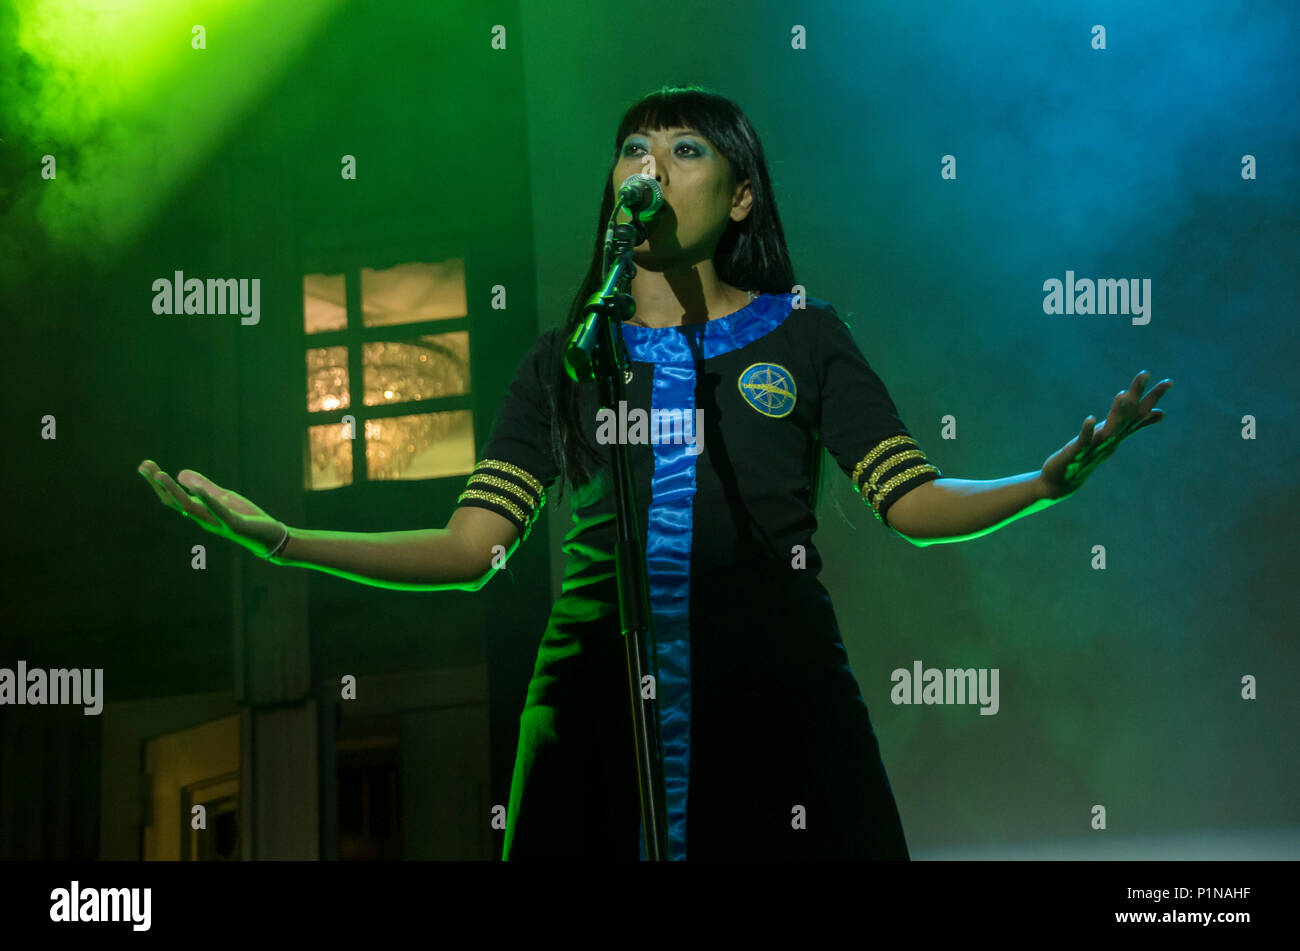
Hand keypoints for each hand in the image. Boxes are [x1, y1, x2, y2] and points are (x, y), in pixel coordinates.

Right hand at [137, 460, 287, 557]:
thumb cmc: (245, 517)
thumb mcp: (223, 497)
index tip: (143, 464)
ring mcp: (216, 523)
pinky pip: (217, 512)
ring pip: (190, 508)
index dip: (157, 482)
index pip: (172, 496)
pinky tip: (198, 488)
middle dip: (158, 485)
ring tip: (161, 475)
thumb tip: (179, 473)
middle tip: (144, 467)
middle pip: (174, 502)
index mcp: (200, 511)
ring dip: (174, 491)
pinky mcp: (232, 525)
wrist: (269, 537)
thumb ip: (203, 486)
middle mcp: (203, 519)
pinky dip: (207, 500)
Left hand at [1038, 371, 1172, 500]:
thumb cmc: (1089, 456)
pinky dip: (1088, 431)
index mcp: (1118, 433)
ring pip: (1110, 429)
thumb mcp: (1113, 438)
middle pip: (1127, 416)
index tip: (1170, 381)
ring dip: (1116, 413)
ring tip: (1122, 394)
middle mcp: (1110, 439)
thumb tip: (1162, 413)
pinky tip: (1090, 418)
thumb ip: (1135, 425)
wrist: (1063, 481)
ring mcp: (1095, 447)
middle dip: (1135, 395)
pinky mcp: (1077, 453)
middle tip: (1144, 373)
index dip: (1154, 397)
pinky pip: (1084, 441)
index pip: (1139, 413)